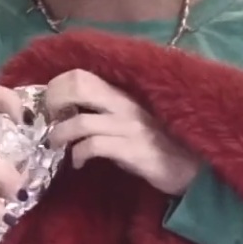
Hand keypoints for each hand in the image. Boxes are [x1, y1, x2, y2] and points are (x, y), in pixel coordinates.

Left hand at [41, 70, 201, 195]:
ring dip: (60, 134)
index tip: (50, 104)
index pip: (81, 75)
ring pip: (80, 121)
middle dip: (54, 100)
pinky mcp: (133, 150)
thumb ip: (105, 110)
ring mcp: (129, 127)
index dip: (57, 86)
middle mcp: (124, 105)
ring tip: (56, 145)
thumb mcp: (131, 119)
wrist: (194, 168)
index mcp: (122, 94)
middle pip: (78, 86)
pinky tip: (78, 163)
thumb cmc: (159, 143)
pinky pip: (94, 147)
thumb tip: (69, 111)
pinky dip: (79, 155)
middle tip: (49, 118)